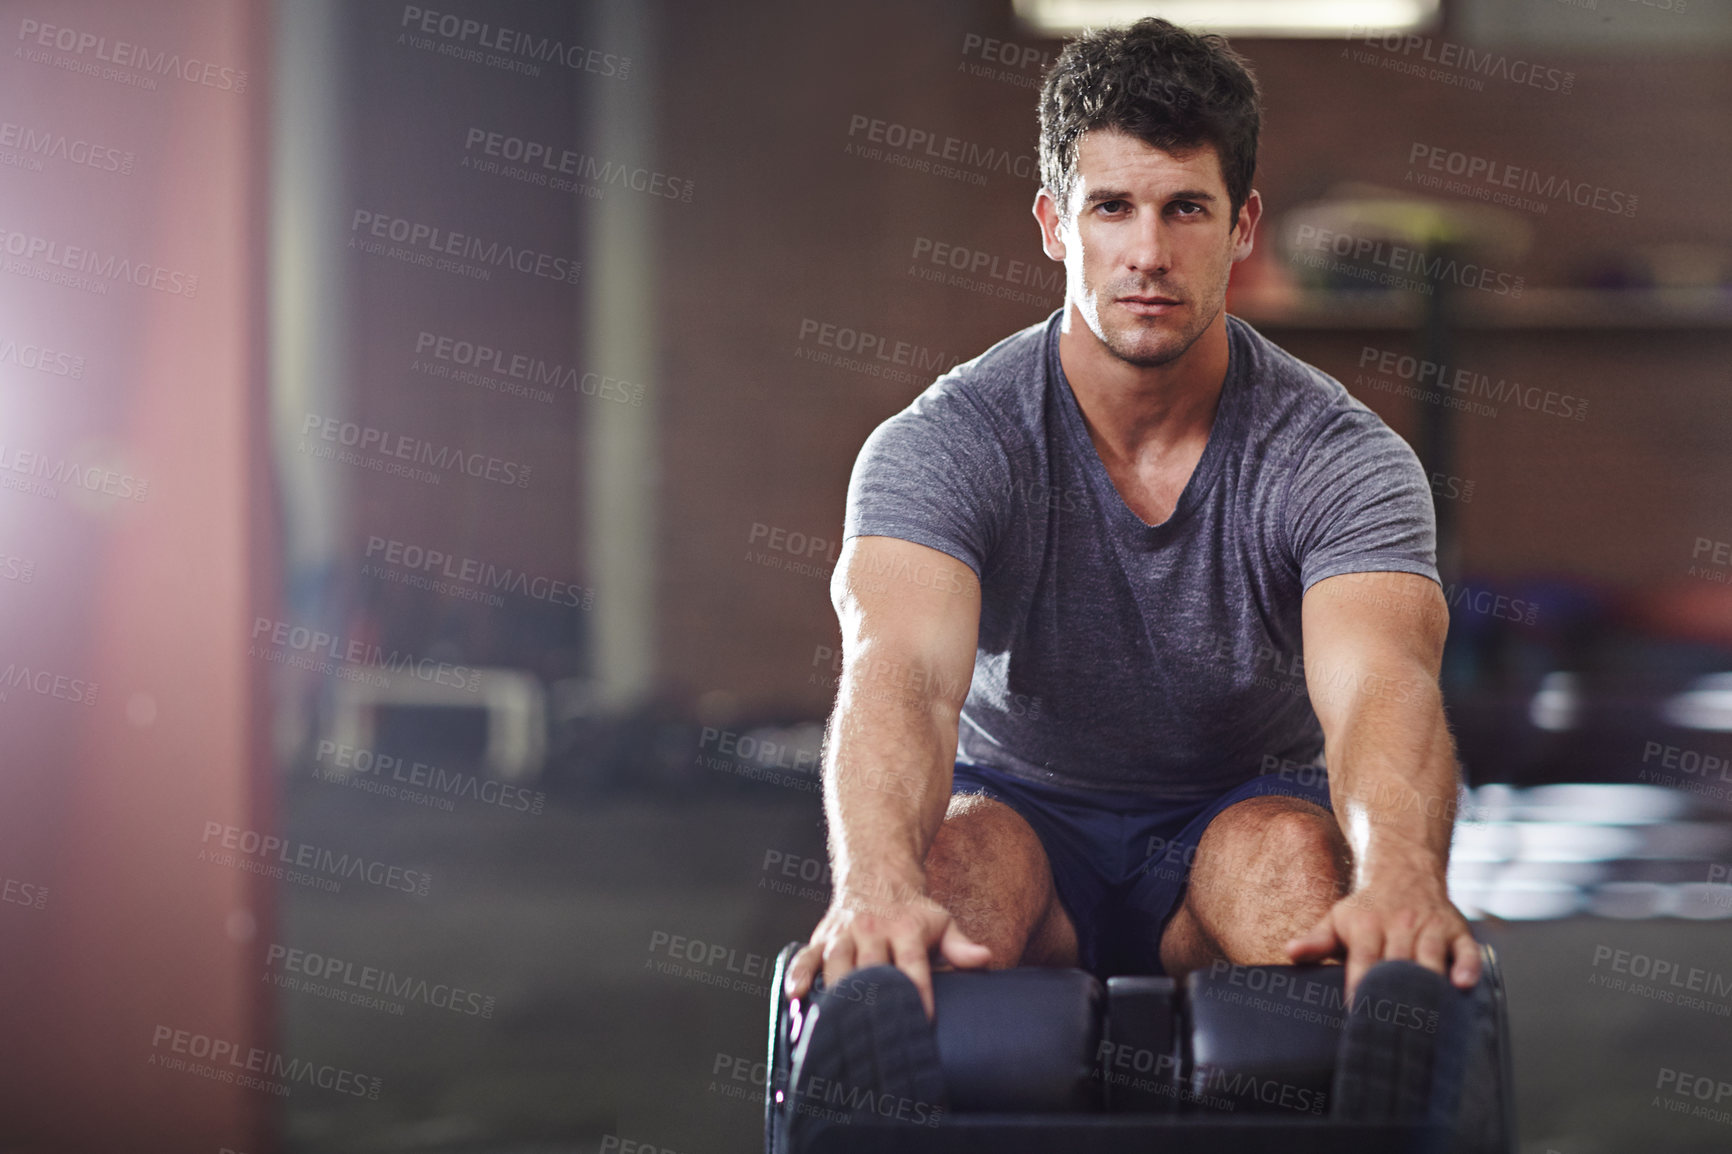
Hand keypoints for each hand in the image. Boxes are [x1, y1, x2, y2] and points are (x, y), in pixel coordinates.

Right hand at [783, 882, 992, 1018]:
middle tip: (876, 1034)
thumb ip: (960, 946)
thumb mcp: (942, 922)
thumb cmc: (913, 910)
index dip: (918, 991)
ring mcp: (844, 934)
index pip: (913, 964)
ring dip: (837, 992)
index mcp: (905, 929)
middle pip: (871, 966)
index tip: (924, 1020)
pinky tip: (795, 996)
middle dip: (874, 999)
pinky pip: (806, 956)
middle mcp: (872, 930)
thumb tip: (985, 959)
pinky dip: (799, 974)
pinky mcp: (822, 938)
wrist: (877, 874)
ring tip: (837, 1023)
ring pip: (837, 963)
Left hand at [1284, 869, 1479, 1002]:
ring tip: (1425, 1019)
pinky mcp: (1457, 930)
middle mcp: (1400, 924)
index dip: (1360, 986)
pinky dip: (1467, 967)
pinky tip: (1462, 985)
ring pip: (1431, 957)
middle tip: (1392, 1029)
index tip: (1355, 1013)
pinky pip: (1466, 950)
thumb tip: (1291, 953)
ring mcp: (1431, 927)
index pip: (1363, 959)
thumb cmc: (1367, 907)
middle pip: (1398, 963)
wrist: (1404, 870)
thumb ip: (1316, 941)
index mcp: (1368, 925)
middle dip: (1395, 995)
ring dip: (1428, 985)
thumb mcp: (1337, 919)